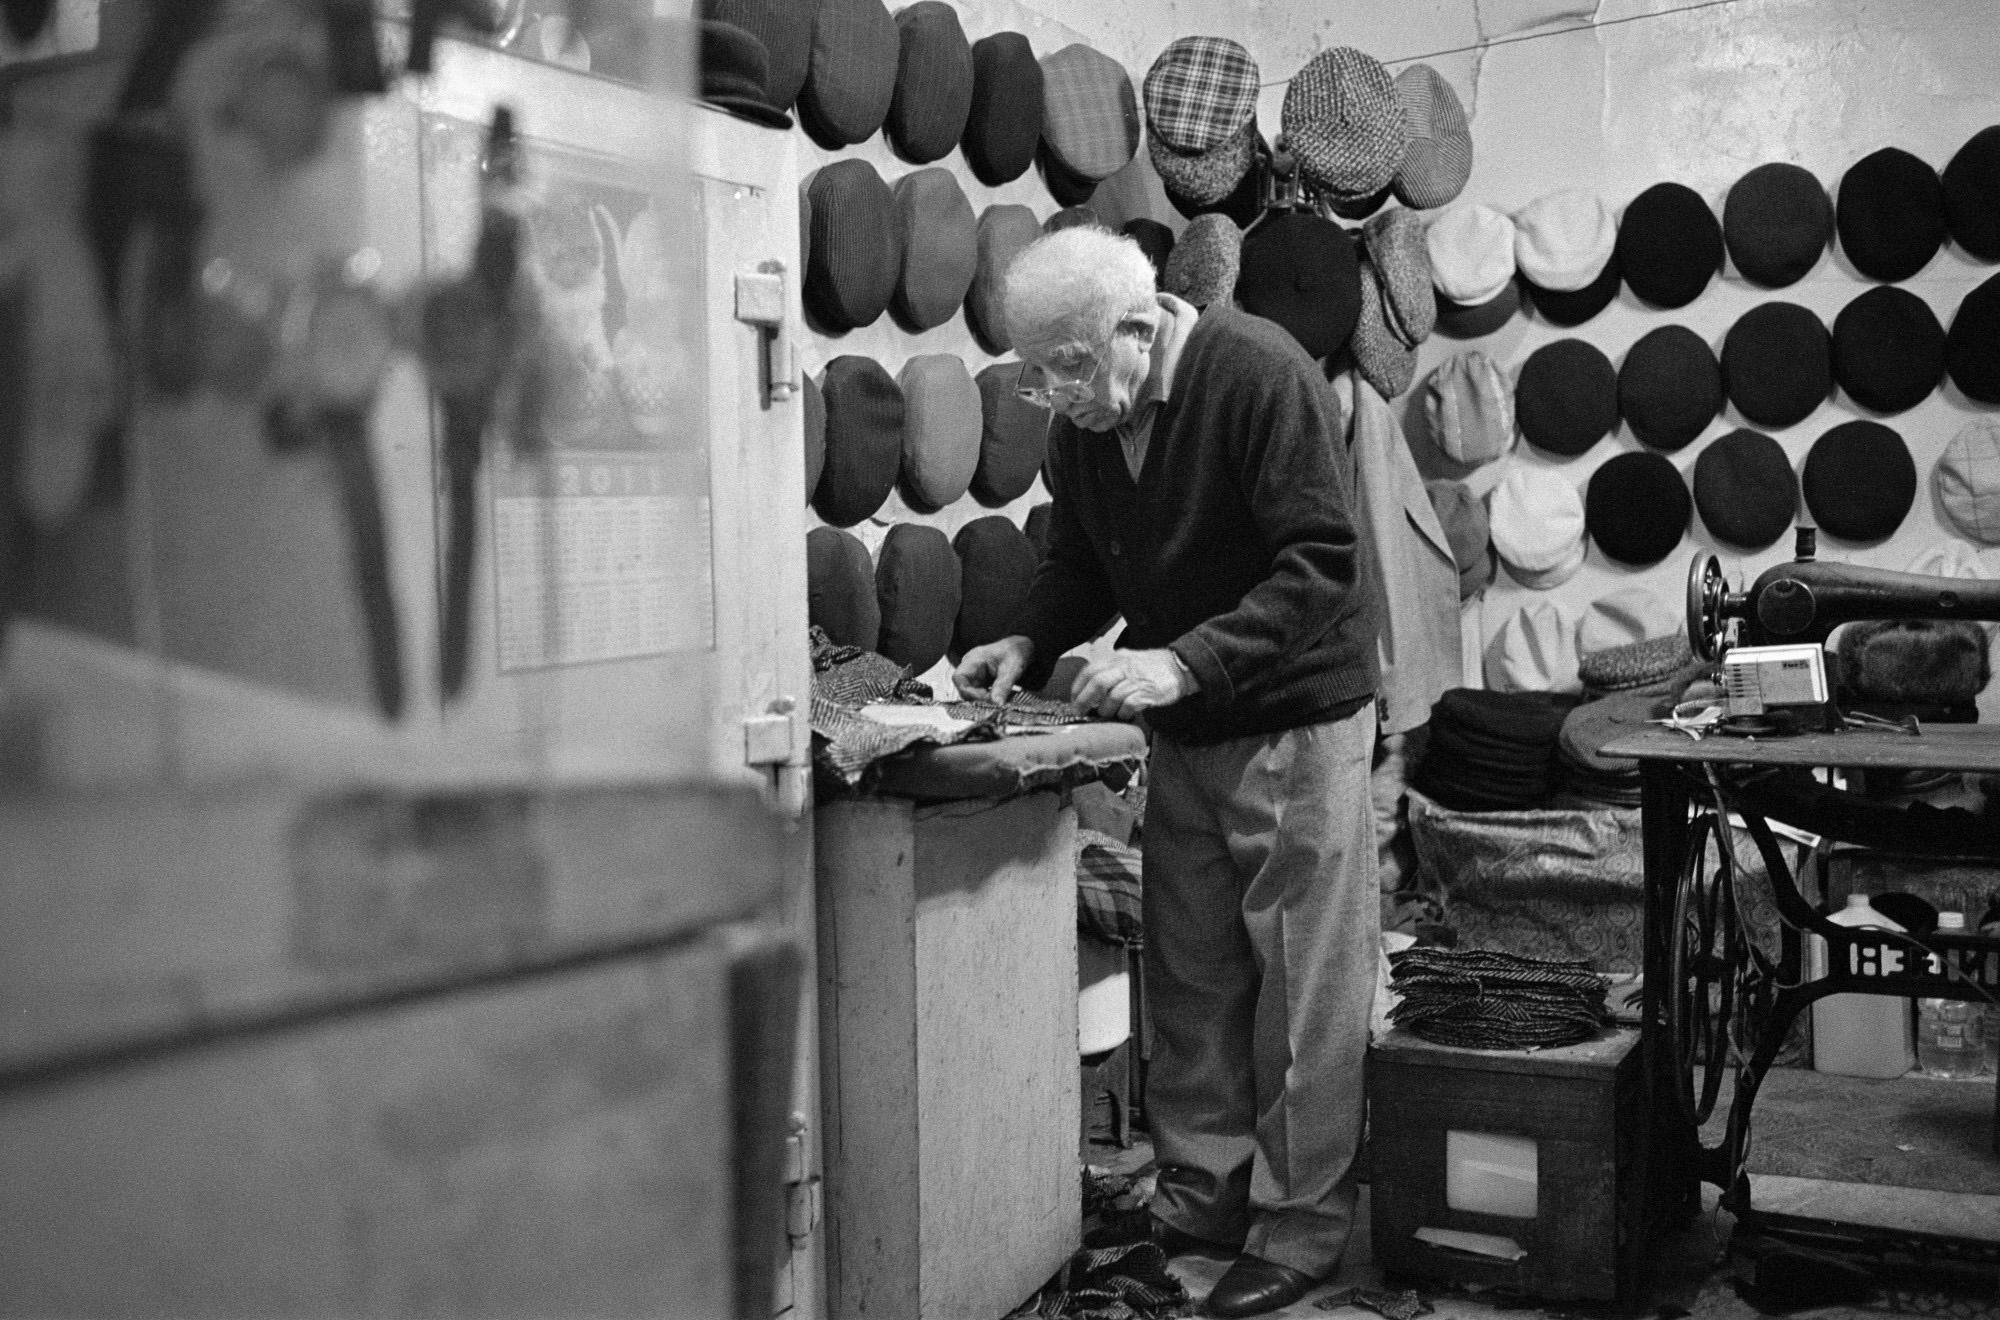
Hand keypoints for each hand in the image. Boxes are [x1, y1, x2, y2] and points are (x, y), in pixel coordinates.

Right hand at [953, 634, 1035, 704]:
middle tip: (995, 703)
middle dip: (977, 698)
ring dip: (983, 700)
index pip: (959, 677)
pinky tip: (998, 699)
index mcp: (974, 659)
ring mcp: (975, 675)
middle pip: (963, 688)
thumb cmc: (1015, 653)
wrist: (1021, 649)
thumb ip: (1003, 685)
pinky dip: (987, 699)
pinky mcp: (981, 683)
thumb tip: (997, 703)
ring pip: (971, 693)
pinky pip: (979, 694)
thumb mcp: (1012, 668)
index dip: (968, 691)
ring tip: (998, 701)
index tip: (985, 698)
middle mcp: (970, 668)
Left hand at [1069, 649, 1192, 721]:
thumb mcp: (1127, 660)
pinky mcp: (1148, 693)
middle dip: (1085, 700)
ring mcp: (1137, 680)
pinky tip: (1123, 715)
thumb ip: (1110, 670)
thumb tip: (1089, 688)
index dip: (1078, 687)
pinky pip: (1129, 705)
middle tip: (1080, 711)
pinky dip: (1123, 713)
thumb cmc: (1151, 667)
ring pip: (1112, 696)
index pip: (1090, 670)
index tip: (1074, 699)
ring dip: (1105, 709)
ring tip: (1106, 714)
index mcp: (1117, 658)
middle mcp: (1125, 667)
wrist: (1179, 667)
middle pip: (1098, 683)